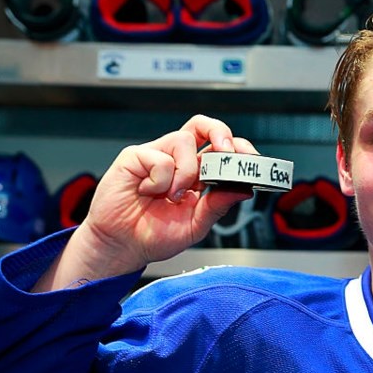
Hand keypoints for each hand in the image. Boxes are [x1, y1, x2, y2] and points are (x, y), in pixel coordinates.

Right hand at [35, 115, 257, 290]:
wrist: (122, 247)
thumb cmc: (153, 235)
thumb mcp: (195, 226)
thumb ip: (218, 206)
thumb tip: (244, 189)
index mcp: (195, 174)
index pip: (220, 148)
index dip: (237, 148)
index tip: (251, 161)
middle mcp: (177, 160)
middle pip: (202, 126)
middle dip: (220, 132)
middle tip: (227, 153)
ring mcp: (155, 155)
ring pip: (184, 141)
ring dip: (186, 172)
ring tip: (173, 196)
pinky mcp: (134, 157)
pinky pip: (159, 157)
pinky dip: (161, 180)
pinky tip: (149, 192)